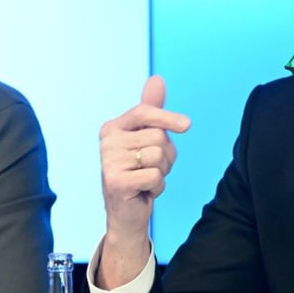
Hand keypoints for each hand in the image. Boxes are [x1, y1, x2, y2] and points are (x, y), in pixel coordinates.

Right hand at [97, 75, 189, 287]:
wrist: (127, 214)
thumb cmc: (139, 173)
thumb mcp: (147, 140)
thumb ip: (152, 110)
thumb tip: (157, 79)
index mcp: (112, 128)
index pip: (144, 113)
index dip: (168, 117)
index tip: (186, 125)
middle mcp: (107, 142)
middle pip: (157, 137)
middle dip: (165, 155)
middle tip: (151, 168)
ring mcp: (108, 162)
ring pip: (158, 156)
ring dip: (162, 172)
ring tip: (146, 179)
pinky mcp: (115, 182)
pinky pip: (155, 176)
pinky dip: (157, 187)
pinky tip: (144, 191)